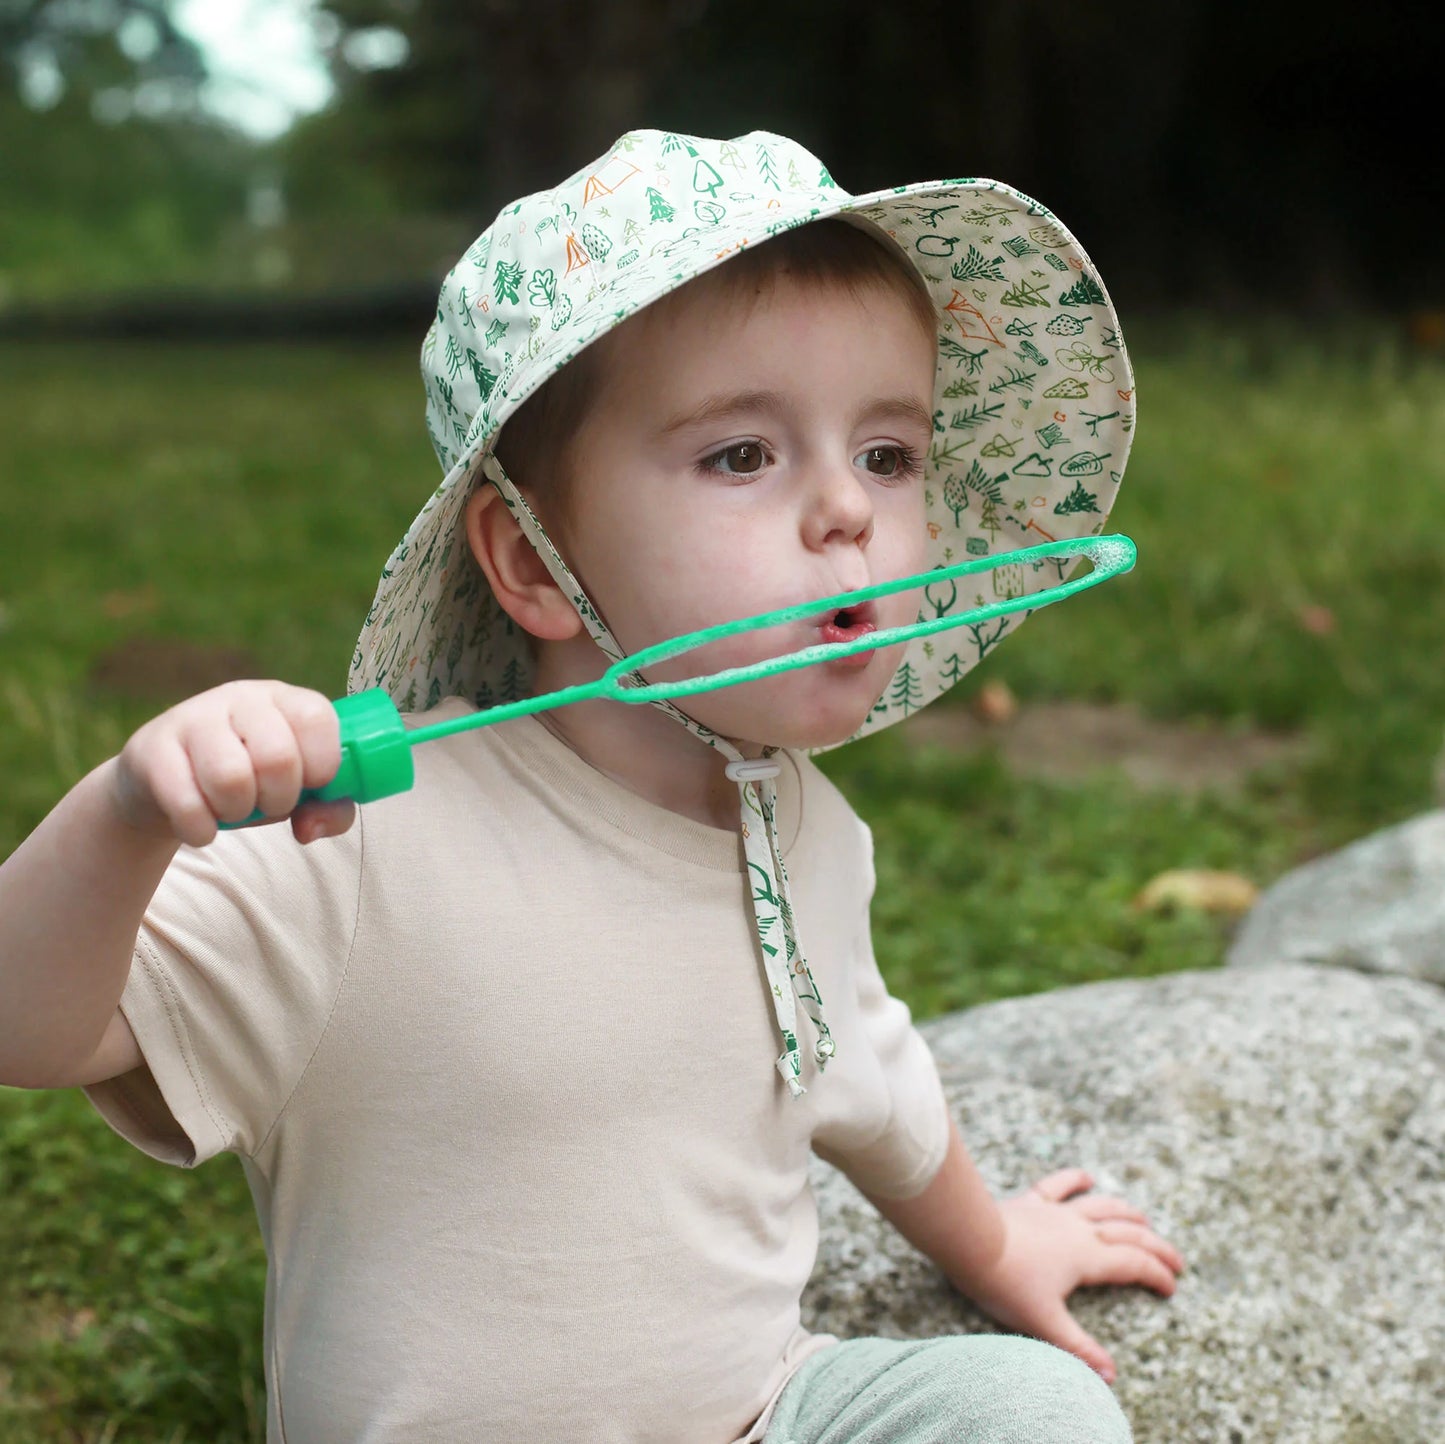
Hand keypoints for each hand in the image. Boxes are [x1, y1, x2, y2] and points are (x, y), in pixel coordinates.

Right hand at [110, 680, 354, 847]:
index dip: (323, 764)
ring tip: (233, 810)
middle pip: (278, 756)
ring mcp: (193, 717)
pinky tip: (202, 826)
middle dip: (280, 798)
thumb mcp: (299, 792)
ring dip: (238, 812)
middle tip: (268, 803)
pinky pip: (185, 802)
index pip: (316, 718)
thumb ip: (330, 810)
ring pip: (230, 778)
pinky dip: (201, 829)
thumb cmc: (252, 782)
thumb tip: (311, 828)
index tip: (311, 786)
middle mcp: (241, 697)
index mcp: (284, 699)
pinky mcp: (151, 748)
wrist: (168, 785)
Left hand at [957, 1168, 1182, 1383]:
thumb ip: (1079, 1348)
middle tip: (1176, 1260)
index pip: (1133, 1265)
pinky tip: (1086, 1177)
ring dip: (1126, 1213)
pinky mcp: (1031, 1201)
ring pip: (1101, 1206)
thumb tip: (1110, 1376)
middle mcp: (1079, 1229)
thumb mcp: (1044, 1322)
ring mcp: (1055, 1211)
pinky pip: (1058, 1185)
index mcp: (1088, 1258)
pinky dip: (1074, 1179)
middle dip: (1155, 1248)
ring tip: (1143, 1221)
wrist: (971, 1240)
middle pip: (1128, 1234)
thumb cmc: (1006, 1282)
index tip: (1172, 1288)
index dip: (1157, 1276)